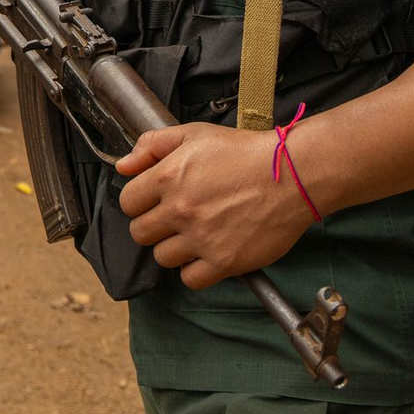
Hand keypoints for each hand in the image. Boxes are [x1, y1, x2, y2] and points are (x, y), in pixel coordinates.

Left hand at [116, 124, 314, 289]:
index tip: (154, 201)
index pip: (127, 202)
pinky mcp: (224, 261)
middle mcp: (179, 209)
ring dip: (174, 249)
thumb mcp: (193, 134)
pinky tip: (206, 254)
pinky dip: (195, 271)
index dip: (139, 201)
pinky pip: (190, 280)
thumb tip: (123, 165)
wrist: (290, 174)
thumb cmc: (243, 151)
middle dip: (153, 226)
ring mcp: (200, 238)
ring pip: (162, 258)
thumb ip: (152, 145)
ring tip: (193, 235)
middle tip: (174, 219)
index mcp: (167, 177)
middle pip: (140, 233)